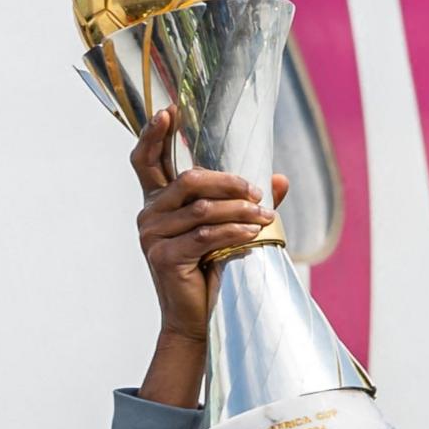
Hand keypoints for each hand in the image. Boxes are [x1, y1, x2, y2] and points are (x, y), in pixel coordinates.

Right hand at [130, 107, 288, 407]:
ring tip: (265, 215)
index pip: (146, 160)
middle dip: (226, 180)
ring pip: (200, 208)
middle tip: (256, 189)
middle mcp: (148, 215)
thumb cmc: (212, 270)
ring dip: (238, 209)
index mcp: (157, 202)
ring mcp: (151, 237)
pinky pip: (204, 234)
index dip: (154, 134)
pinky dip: (233, 230)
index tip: (170, 110)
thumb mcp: (230, 228)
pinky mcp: (163, 257)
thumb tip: (282, 179)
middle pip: (186, 180)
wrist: (197, 318)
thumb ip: (248, 202)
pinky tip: (254, 232)